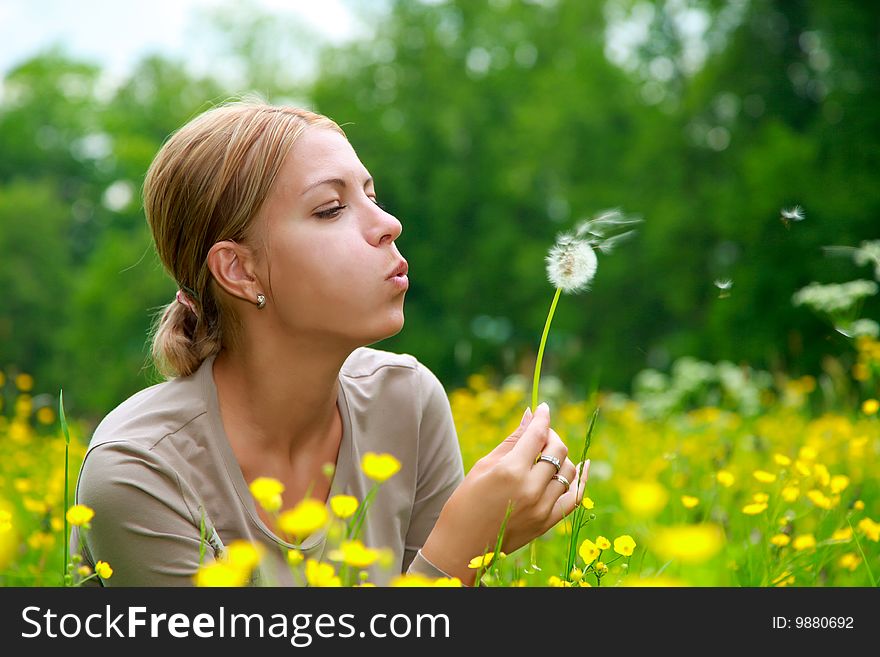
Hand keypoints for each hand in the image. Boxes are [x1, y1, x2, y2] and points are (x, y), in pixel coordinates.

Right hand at [421, 402, 588, 583]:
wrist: (462, 546)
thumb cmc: (465, 502)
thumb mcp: (484, 466)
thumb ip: (511, 441)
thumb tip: (529, 415)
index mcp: (510, 471)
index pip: (537, 434)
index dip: (542, 417)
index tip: (543, 408)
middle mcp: (531, 488)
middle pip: (557, 449)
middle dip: (551, 435)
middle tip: (540, 433)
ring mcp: (542, 508)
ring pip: (568, 470)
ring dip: (562, 456)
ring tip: (547, 454)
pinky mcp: (548, 523)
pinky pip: (575, 497)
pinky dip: (580, 480)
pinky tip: (582, 466)